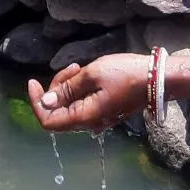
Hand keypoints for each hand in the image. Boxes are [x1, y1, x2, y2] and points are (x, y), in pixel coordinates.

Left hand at [27, 53, 150, 132]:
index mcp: (85, 117)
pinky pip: (83, 103)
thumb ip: (67, 88)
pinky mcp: (105, 110)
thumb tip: (46, 101)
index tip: (32, 82)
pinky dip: (79, 89)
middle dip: (55, 88)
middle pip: (58, 111)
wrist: (157, 79)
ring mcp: (98, 118)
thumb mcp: (93, 74)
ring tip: (79, 66)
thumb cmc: (126, 74)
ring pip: (70, 106)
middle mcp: (89, 123)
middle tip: (70, 68)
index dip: (36, 103)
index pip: (48, 121)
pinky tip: (86, 73)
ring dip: (68, 86)